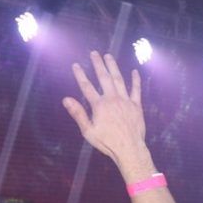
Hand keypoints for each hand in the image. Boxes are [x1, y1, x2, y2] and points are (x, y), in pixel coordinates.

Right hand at [63, 52, 146, 170]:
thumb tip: (66, 99)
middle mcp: (112, 99)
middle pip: (104, 78)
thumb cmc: (107, 142)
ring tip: (109, 56)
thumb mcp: (88, 131)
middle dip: (98, 64)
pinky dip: (135, 80)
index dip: (80, 75)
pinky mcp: (136, 106)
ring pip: (119, 80)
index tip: (76, 65)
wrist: (129, 149)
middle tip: (94, 53)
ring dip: (113, 67)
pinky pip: (136, 90)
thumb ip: (78, 113)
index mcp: (99, 106)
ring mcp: (126, 101)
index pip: (87, 86)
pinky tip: (134, 71)